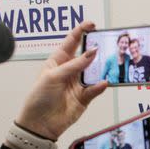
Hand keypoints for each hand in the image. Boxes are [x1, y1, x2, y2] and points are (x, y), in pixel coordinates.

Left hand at [14, 21, 107, 139]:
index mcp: (58, 61)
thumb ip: (74, 65)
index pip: (71, 43)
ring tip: (110, 62)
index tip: (92, 24)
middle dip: (96, 49)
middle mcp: (70, 71)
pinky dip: (100, 86)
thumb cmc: (39, 97)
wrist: (40, 123)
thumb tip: (92, 53)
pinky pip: (95, 89)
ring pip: (94, 72)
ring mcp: (78, 84)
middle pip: (86, 56)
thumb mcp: (53, 76)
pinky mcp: (85, 98)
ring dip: (101, 68)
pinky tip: (104, 82)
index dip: (81, 32)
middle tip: (107, 43)